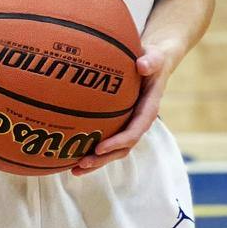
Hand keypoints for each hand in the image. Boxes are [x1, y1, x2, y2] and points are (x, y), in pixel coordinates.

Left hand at [69, 40, 178, 175]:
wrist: (154, 64)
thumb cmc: (153, 60)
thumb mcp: (155, 57)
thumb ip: (151, 61)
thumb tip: (142, 65)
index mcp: (148, 110)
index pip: (135, 130)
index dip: (118, 141)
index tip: (100, 147)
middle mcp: (139, 122)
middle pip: (122, 147)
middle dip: (103, 159)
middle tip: (82, 163)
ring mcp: (129, 125)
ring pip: (114, 150)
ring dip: (96, 162)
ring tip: (75, 170)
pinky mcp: (120, 124)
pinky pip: (107, 141)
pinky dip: (92, 151)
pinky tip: (72, 156)